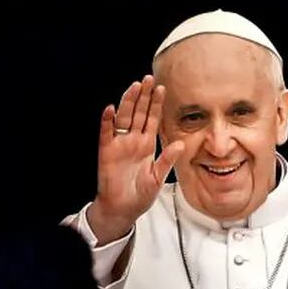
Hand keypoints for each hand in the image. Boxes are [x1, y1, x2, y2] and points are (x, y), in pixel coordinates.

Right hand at [87, 75, 184, 244]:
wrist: (123, 210)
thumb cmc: (140, 195)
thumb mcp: (158, 178)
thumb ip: (167, 160)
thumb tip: (181, 144)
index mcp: (147, 145)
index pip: (152, 119)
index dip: (156, 104)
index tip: (162, 88)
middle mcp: (133, 141)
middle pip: (138, 113)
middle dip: (142, 96)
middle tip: (147, 79)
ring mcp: (119, 145)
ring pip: (123, 118)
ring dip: (127, 102)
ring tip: (133, 87)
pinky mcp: (107, 152)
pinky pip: (106, 134)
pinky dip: (107, 121)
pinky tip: (110, 109)